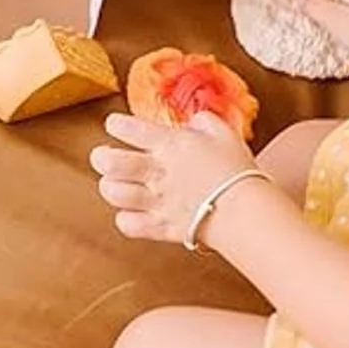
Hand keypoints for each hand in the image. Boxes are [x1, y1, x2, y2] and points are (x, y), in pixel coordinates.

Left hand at [90, 111, 261, 245]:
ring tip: (114, 184)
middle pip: (109, 161)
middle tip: (102, 157)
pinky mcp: (162, 226)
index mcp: (170, 144)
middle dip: (100, 157)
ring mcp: (157, 200)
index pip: (128, 128)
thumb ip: (205, 121)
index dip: (115, 124)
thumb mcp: (225, 133)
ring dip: (110, 187)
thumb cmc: (238, 171)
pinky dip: (125, 220)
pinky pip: (127, 225)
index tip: (114, 125)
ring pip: (113, 192)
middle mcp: (157, 171)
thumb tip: (195, 120)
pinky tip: (131, 213)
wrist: (248, 211)